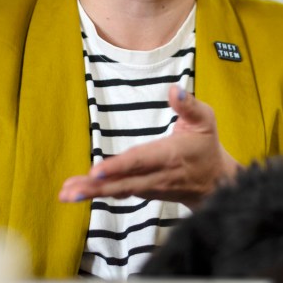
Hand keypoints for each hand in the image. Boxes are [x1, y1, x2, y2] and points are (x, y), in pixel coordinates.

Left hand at [58, 85, 240, 209]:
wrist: (216, 182)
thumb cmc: (206, 145)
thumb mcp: (205, 120)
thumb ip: (188, 105)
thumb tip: (174, 89)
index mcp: (170, 155)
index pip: (140, 161)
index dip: (119, 167)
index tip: (96, 171)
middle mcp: (157, 175)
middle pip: (124, 183)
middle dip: (96, 188)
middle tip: (70, 192)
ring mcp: (150, 187)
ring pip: (119, 190)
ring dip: (92, 193)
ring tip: (66, 193)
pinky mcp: (144, 191)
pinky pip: (119, 192)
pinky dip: (99, 193)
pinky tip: (77, 193)